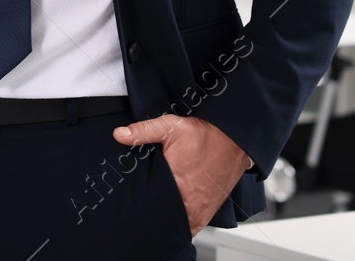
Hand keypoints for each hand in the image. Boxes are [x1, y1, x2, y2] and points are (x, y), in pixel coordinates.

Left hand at [112, 113, 251, 236]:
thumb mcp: (171, 127)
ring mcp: (199, 211)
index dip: (138, 203)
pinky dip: (181, 223)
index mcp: (176, 184)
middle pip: (161, 216)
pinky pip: (190, 227)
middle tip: (143, 202)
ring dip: (166, 219)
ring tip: (156, 208)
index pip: (149, 204)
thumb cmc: (206, 136)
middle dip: (151, 211)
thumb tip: (119, 134)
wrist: (235, 141)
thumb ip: (143, 132)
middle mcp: (189, 202)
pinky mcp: (207, 214)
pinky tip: (172, 215)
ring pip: (175, 225)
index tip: (132, 198)